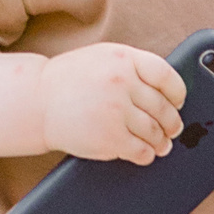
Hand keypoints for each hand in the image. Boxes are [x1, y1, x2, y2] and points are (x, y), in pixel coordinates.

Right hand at [38, 42, 183, 163]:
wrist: (35, 101)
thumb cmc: (72, 79)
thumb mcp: (103, 58)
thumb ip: (134, 67)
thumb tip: (169, 91)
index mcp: (123, 59)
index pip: (166, 77)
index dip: (177, 93)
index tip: (178, 102)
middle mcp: (122, 82)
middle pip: (163, 108)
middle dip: (172, 122)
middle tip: (174, 128)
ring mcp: (116, 110)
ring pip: (155, 132)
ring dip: (162, 141)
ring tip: (163, 144)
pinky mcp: (110, 137)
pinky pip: (141, 150)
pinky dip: (147, 154)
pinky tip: (146, 153)